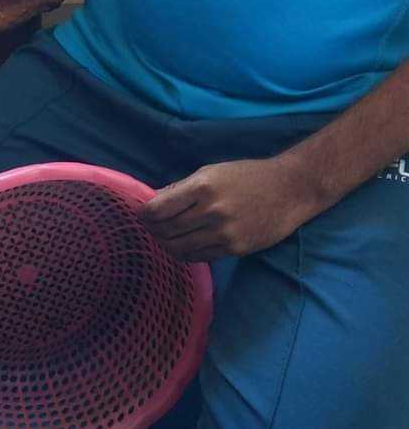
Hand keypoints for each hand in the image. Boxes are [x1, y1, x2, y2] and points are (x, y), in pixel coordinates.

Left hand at [141, 155, 316, 260]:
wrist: (290, 190)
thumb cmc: (248, 176)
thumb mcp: (212, 171)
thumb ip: (181, 188)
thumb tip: (152, 200)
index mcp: (203, 186)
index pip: (159, 208)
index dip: (143, 214)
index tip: (139, 214)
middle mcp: (212, 211)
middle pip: (166, 230)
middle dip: (152, 230)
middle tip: (148, 228)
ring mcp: (224, 233)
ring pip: (179, 248)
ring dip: (165, 244)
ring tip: (163, 238)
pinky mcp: (234, 249)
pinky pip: (198, 256)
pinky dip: (185, 253)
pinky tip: (183, 245)